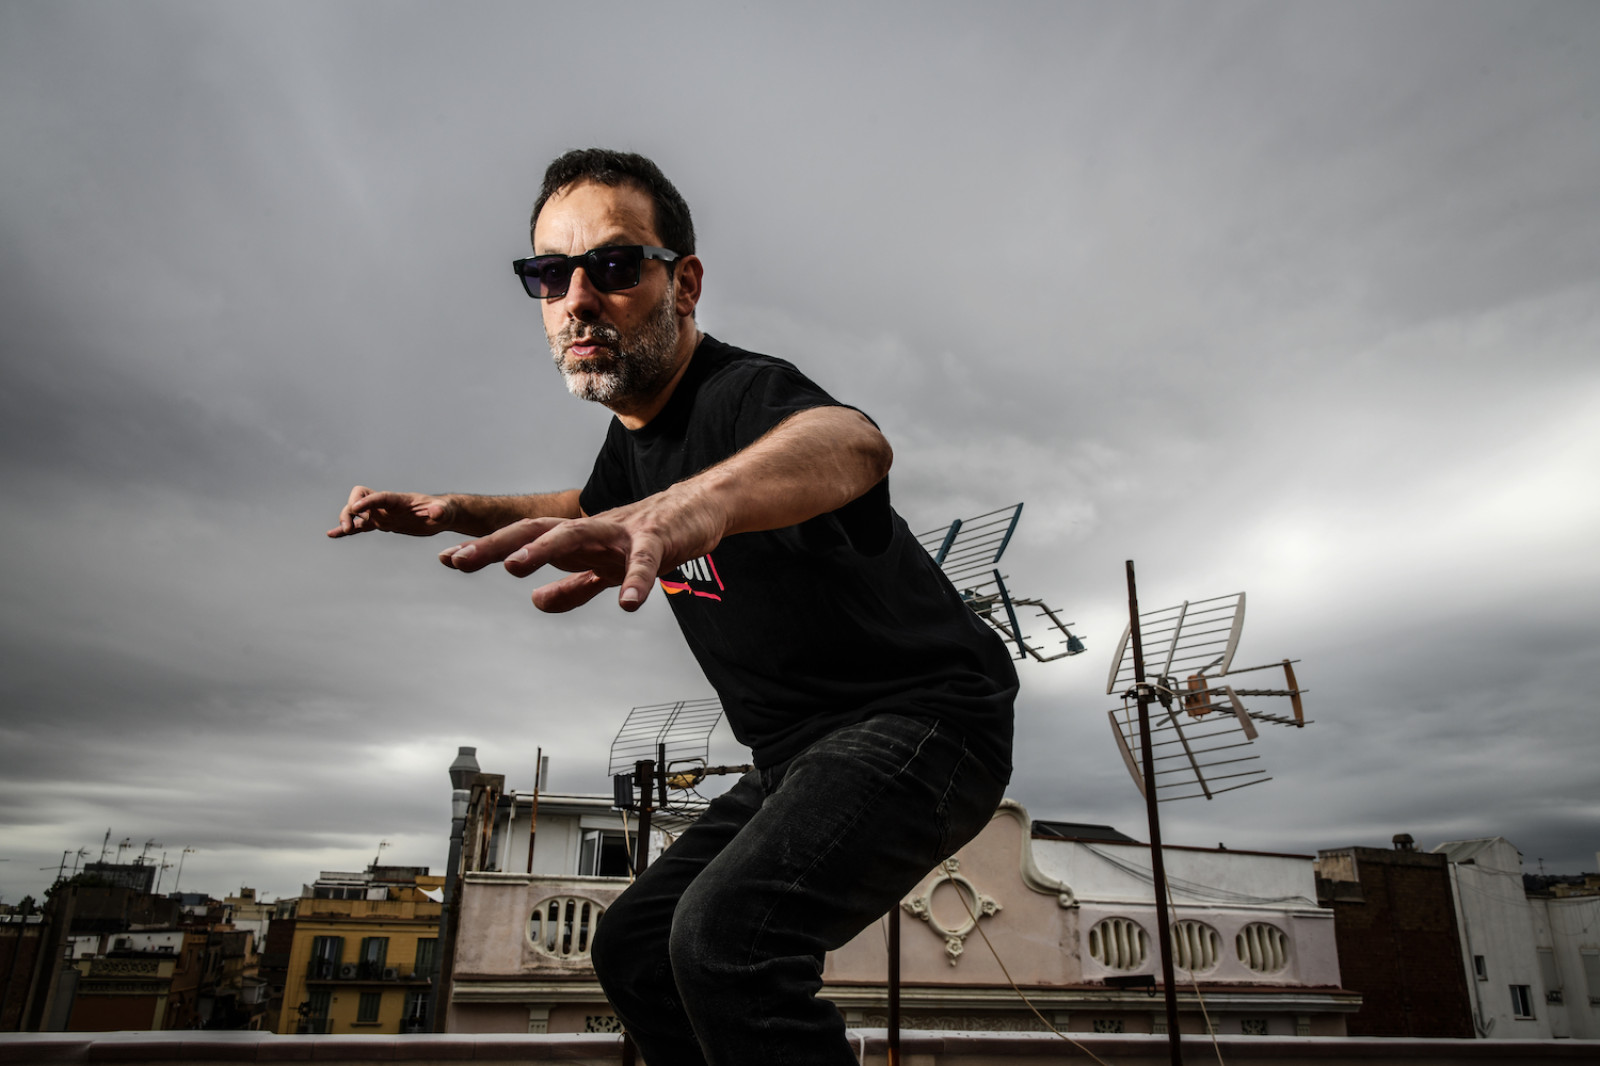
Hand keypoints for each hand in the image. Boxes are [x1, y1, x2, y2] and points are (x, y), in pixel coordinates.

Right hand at [327, 485, 458, 537]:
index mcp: (399, 500)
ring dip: (346, 520)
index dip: (368, 501)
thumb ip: (441, 510)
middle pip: (360, 500)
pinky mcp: (382, 523)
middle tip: (350, 527)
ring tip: (341, 532)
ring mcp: (382, 514)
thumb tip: (437, 512)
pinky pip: (361, 525)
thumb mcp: (445, 511)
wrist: (440, 515)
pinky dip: (347, 529)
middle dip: (350, 510)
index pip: (380, 497)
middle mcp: (386, 505)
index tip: (356, 509)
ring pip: (356, 513)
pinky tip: (333, 534)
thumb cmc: (443, 510)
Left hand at [437, 485, 726, 612]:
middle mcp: (590, 529)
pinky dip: (636, 581)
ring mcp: (622, 532)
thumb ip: (572, 586)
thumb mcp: (603, 568)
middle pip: (535, 530)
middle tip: (460, 559)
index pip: (522, 539)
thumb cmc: (646, 537)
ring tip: (516, 566)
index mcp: (575, 538)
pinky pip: (644, 561)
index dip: (487, 548)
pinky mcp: (657, 539)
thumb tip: (536, 601)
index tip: (448, 558)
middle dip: (496, 545)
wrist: (697, 509)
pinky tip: (628, 603)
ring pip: (577, 534)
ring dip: (544, 549)